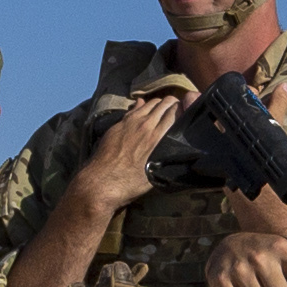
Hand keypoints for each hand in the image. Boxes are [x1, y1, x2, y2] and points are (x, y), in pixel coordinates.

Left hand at [69, 83, 193, 213]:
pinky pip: (133, 109)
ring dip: (157, 103)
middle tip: (176, 105)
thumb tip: (176, 153)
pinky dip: (141, 106)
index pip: (174, 112)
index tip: (187, 109)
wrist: (100, 182)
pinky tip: (142, 105)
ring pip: (149, 103)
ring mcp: (129, 123)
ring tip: (162, 106)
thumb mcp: (155, 175)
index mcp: (157, 138)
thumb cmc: (129, 183)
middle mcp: (145, 126)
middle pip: (163, 104)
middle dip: (172, 102)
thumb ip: (166, 159)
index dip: (182, 108)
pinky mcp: (118, 124)